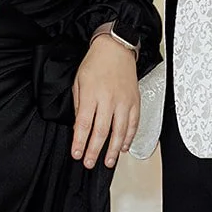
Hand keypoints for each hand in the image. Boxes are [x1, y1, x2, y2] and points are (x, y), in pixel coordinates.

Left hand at [70, 30, 140, 168]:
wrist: (116, 48)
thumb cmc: (96, 63)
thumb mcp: (79, 81)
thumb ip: (79, 105)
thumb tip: (80, 126)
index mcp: (91, 94)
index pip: (84, 124)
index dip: (79, 142)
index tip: (76, 153)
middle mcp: (108, 99)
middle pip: (101, 132)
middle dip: (94, 150)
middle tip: (89, 163)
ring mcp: (123, 101)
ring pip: (119, 131)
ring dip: (113, 150)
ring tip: (108, 162)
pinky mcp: (135, 101)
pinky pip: (133, 123)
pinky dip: (129, 137)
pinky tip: (123, 147)